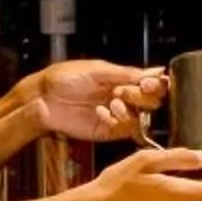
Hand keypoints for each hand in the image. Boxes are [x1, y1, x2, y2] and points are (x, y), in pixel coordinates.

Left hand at [31, 60, 168, 142]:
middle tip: (122, 91)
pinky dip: (117, 121)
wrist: (44, 99)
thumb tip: (157, 71)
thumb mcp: (98, 70)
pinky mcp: (109, 130)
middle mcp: (124, 97)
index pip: (153, 84)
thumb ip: (127, 73)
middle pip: (152, 102)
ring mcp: (118, 114)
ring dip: (129, 110)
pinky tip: (100, 113)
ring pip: (142, 118)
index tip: (146, 84)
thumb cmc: (65, 78)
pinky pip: (126, 130)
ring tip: (111, 102)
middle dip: (141, 97)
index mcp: (123, 79)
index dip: (155, 85)